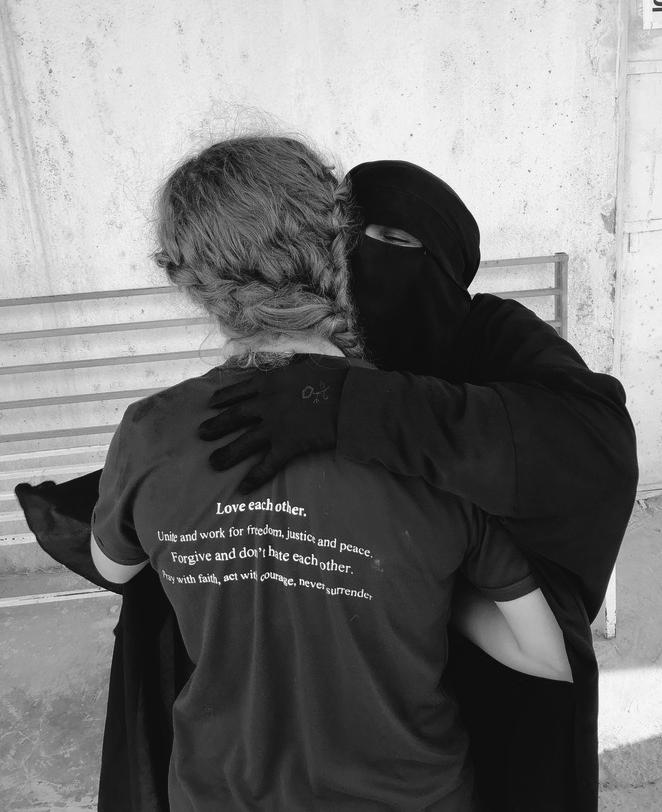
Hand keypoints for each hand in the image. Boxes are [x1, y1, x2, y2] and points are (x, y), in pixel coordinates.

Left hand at [197, 354, 350, 492]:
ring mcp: (275, 425)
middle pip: (234, 416)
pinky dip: (254, 478)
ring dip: (226, 454)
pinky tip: (242, 489)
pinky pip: (267, 465)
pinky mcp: (288, 445)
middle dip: (215, 426)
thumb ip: (295, 363)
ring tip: (212, 463)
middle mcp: (266, 403)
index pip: (239, 390)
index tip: (210, 405)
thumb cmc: (337, 377)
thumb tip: (291, 361)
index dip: (223, 398)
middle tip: (201, 434)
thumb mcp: (311, 360)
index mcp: (271, 380)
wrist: (351, 399)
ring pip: (243, 442)